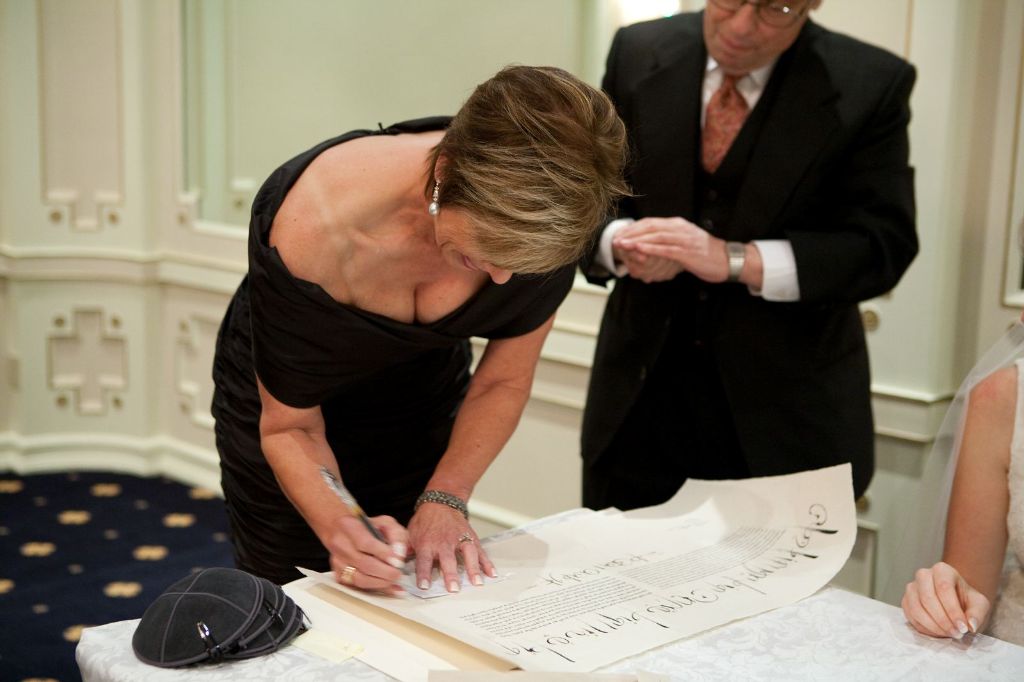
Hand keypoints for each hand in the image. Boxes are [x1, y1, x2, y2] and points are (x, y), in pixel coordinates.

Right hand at [323, 514, 407, 593]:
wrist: (342, 530)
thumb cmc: (367, 527)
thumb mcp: (385, 522)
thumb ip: (396, 535)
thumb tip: (399, 555)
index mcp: (350, 526)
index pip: (365, 543)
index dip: (383, 554)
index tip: (398, 562)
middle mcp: (340, 545)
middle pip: (363, 563)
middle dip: (385, 572)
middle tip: (398, 573)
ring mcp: (338, 561)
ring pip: (359, 578)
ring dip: (380, 583)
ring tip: (394, 580)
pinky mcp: (339, 574)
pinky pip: (357, 587)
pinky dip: (375, 589)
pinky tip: (389, 588)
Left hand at [408, 502, 495, 591]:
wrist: (441, 502)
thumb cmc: (425, 521)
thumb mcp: (410, 533)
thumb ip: (406, 550)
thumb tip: (397, 564)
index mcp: (426, 543)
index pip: (423, 561)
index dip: (423, 574)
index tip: (424, 587)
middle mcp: (444, 542)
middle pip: (447, 560)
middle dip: (450, 575)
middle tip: (454, 589)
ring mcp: (459, 539)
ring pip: (467, 554)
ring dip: (472, 569)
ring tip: (477, 583)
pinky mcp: (470, 537)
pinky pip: (480, 551)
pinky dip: (487, 563)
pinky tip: (491, 573)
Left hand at [613, 217, 727, 283]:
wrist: (728, 260)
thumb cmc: (705, 254)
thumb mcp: (685, 244)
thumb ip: (670, 242)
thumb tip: (653, 245)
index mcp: (678, 225)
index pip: (651, 222)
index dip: (633, 228)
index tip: (619, 234)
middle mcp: (680, 228)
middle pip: (650, 227)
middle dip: (631, 233)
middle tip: (615, 240)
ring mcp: (685, 239)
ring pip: (656, 237)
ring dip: (637, 240)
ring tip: (622, 245)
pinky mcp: (688, 252)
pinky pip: (666, 249)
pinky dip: (651, 249)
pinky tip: (639, 251)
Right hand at [901, 561, 990, 638]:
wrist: (955, 601)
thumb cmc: (966, 600)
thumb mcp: (979, 604)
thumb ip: (977, 613)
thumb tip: (970, 625)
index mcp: (942, 570)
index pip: (943, 587)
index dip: (952, 610)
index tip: (963, 627)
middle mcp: (923, 575)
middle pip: (928, 598)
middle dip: (943, 620)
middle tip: (956, 633)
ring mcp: (912, 588)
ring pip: (917, 609)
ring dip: (933, 626)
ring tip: (948, 634)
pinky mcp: (905, 601)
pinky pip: (911, 617)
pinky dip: (925, 629)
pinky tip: (938, 633)